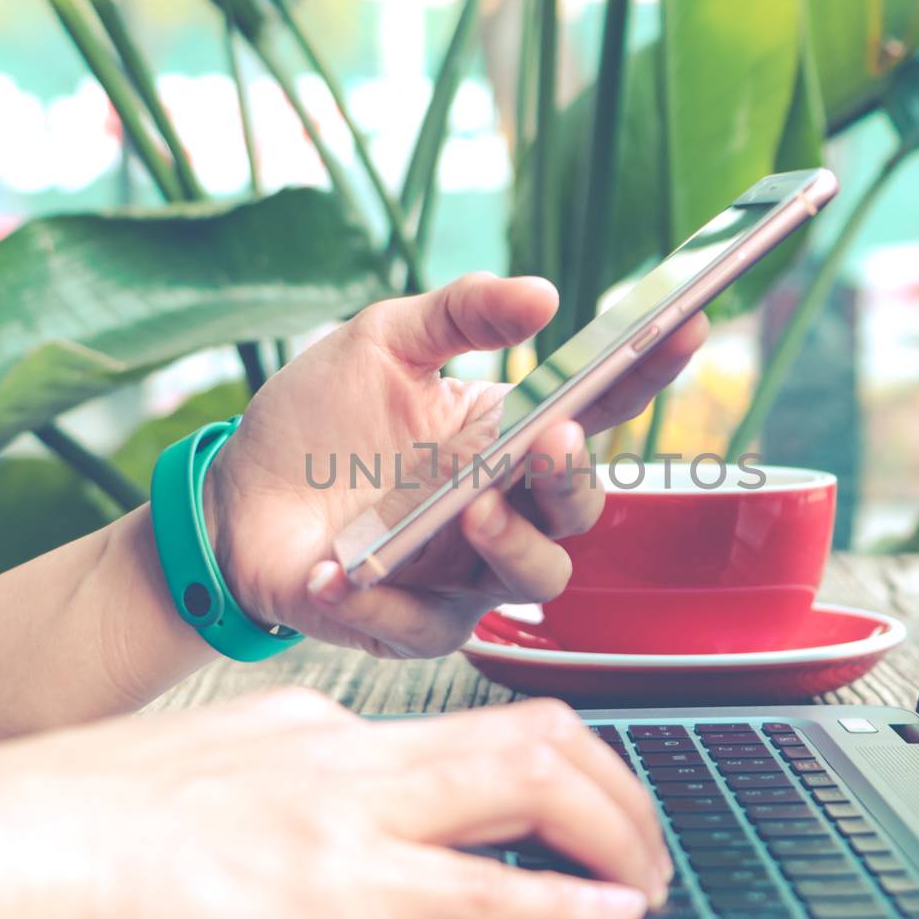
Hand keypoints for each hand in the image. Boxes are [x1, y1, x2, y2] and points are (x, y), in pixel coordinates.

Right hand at [0, 690, 669, 918]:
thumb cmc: (76, 816)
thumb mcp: (199, 775)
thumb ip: (271, 786)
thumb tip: (309, 820)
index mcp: (319, 726)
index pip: (470, 727)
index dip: (553, 762)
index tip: (584, 800)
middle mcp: (352, 750)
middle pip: (531, 736)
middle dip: (614, 785)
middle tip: (648, 838)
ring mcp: (349, 811)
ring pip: (532, 787)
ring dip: (614, 832)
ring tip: (650, 876)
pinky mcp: (335, 884)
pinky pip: (479, 887)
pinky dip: (557, 897)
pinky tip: (608, 911)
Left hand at [208, 273, 705, 656]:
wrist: (234, 501)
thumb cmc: (318, 422)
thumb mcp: (383, 342)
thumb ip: (461, 314)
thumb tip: (544, 294)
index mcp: (508, 437)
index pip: (599, 406)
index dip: (649, 371)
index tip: (684, 323)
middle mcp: (506, 507)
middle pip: (579, 507)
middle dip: (574, 476)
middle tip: (554, 437)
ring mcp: (465, 572)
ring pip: (537, 577)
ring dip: (514, 543)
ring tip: (474, 506)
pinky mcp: (413, 623)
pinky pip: (428, 624)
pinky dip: (386, 597)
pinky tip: (342, 567)